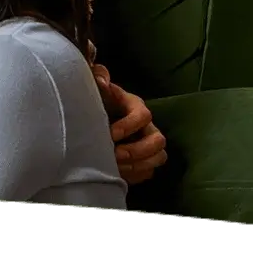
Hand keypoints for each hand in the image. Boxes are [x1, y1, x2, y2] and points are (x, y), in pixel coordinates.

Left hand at [92, 64, 167, 183]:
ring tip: (116, 167)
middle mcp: (147, 126)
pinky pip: (149, 172)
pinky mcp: (144, 160)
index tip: (110, 134)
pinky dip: (136, 176)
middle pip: (159, 141)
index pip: (144, 115)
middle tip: (115, 155)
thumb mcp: (96, 86)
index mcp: (135, 106)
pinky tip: (118, 174)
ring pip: (159, 158)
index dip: (130, 126)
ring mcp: (148, 144)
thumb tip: (101, 81)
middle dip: (137, 150)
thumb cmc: (95, 99)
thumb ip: (98, 76)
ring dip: (139, 165)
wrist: (92, 117)